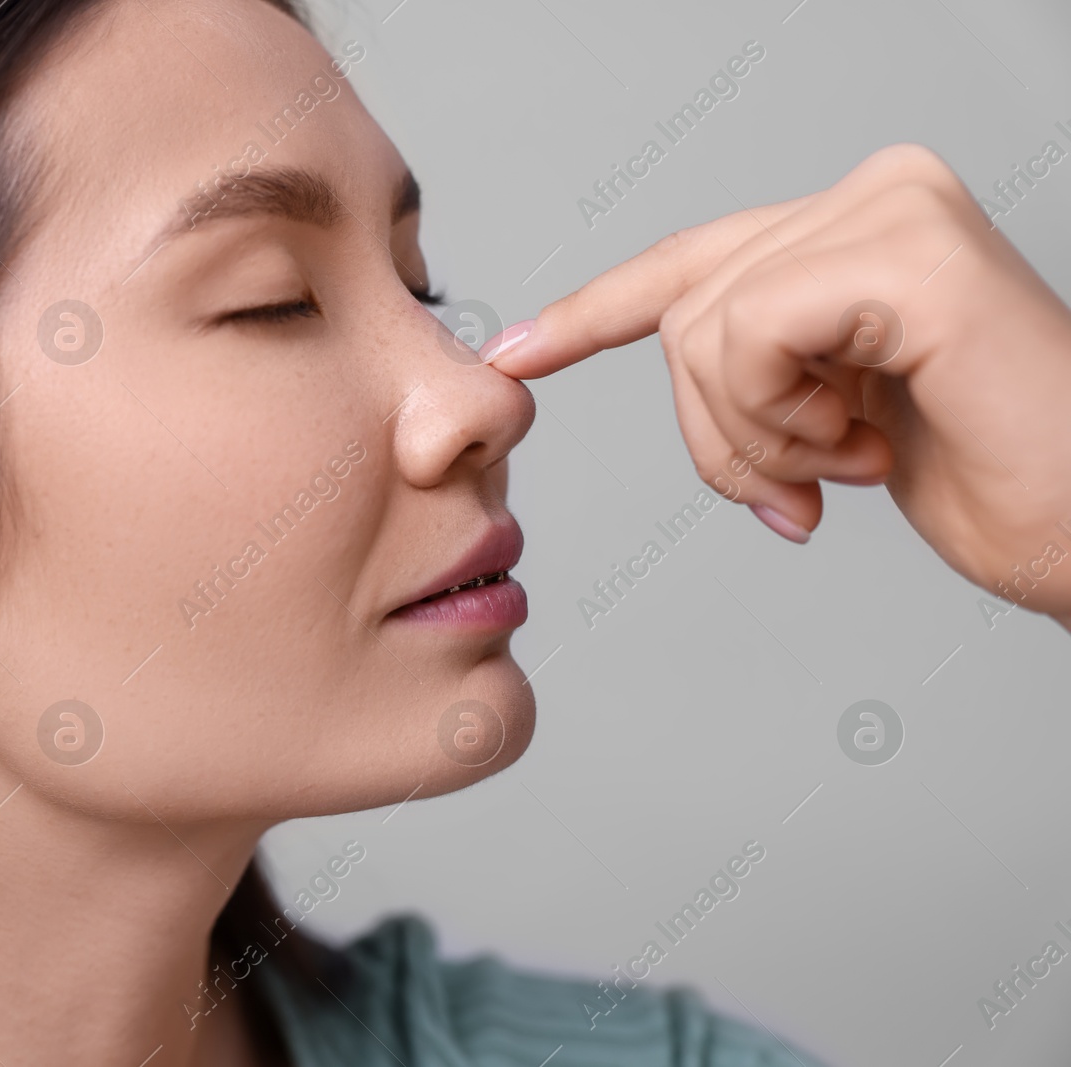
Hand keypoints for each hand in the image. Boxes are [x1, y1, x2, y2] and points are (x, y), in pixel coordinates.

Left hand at [485, 144, 1070, 628]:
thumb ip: (760, 362)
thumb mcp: (833, 409)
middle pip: (681, 311)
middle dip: (718, 430)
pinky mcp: (908, 255)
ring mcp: (893, 211)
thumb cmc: (988, 477)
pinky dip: (782, 419)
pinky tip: (867, 444)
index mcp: (854, 224)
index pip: (688, 263)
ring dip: (756, 438)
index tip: (513, 354)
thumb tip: (679, 348)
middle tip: (803, 486)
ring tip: (850, 461)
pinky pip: (747, 337)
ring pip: (701, 331)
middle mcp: (875, 193)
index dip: (592, 313)